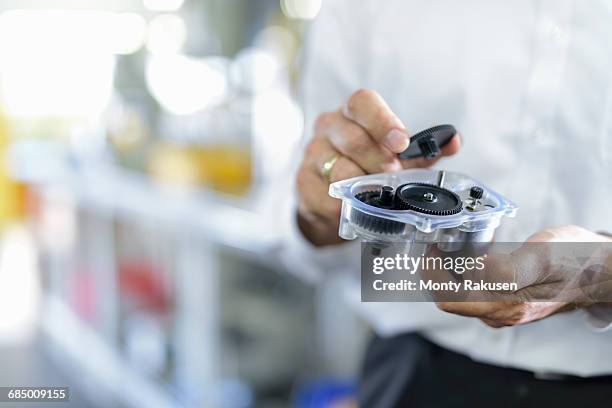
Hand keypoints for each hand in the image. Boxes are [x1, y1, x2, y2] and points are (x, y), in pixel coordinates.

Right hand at [296, 89, 460, 245]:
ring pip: (340, 169)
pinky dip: (345, 205)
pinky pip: (326, 196)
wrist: (330, 201)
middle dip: (379, 161)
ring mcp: (312, 154)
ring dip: (364, 186)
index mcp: (352, 114)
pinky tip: (353, 207)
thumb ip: (423, 150)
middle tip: (394, 175)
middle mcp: (328, 128)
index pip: (362, 103)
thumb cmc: (366, 169)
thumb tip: (454, 140)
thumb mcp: (397, 158)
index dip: (383, 121)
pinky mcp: (302, 182)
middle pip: (353, 138)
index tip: (401, 143)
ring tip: (377, 195)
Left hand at [435, 225, 611, 327]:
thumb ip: (506, 269)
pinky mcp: (506, 302)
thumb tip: (473, 272)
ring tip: (454, 244)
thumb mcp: (541, 256)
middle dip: (436, 270)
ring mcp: (502, 310)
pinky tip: (476, 252)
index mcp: (503, 306)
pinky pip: (473, 291)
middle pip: (448, 298)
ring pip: (459, 295)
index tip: (434, 247)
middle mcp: (499, 314)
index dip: (432, 273)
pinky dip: (465, 271)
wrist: (602, 270)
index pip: (447, 299)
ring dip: (449, 270)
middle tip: (439, 242)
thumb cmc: (576, 259)